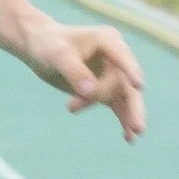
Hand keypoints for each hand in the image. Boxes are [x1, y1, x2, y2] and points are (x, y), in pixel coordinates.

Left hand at [22, 15, 145, 141]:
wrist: (39, 48)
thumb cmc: (47, 45)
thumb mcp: (57, 55)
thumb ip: (74, 71)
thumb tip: (90, 91)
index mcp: (107, 40)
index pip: (122, 58)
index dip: (131, 71)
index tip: (139, 86)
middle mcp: (116, 56)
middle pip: (127, 82)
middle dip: (132, 105)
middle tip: (137, 126)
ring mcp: (112, 73)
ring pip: (126, 96)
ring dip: (129, 115)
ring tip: (134, 136)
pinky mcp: (105, 87)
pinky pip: (118, 104)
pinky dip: (122, 119)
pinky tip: (128, 137)